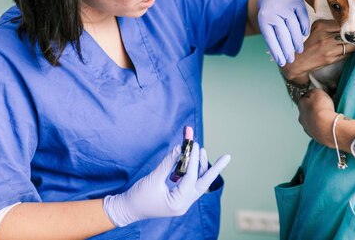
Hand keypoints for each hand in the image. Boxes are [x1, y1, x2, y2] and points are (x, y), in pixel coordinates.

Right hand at [103, 143, 229, 226]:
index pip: (191, 178)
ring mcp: (183, 202)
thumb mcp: (153, 178)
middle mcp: (184, 204)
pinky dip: (192, 172)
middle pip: (204, 184)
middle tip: (227, 156)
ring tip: (200, 150)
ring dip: (201, 167)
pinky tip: (189, 161)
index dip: (193, 160)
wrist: (127, 209)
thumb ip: (168, 163)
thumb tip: (181, 148)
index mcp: (178, 203)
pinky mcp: (179, 198)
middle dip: (215, 169)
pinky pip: (191, 184)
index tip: (194, 144)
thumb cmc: (138, 196)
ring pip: (199, 183)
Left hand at [258, 0, 309, 65]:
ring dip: (297, 40)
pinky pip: (302, 16)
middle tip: (291, 60)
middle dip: (287, 49)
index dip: (276, 52)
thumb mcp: (267, 26)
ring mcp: (286, 5)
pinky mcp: (297, 1)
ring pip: (293, 26)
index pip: (270, 38)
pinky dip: (304, 26)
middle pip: (282, 34)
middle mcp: (274, 11)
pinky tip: (305, 34)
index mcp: (263, 18)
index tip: (281, 63)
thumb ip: (273, 39)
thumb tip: (281, 58)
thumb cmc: (271, 17)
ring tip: (299, 50)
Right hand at [281, 20, 354, 82]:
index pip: (343, 24)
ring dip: (354, 44)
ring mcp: (329, 49)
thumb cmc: (309, 43)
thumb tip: (346, 24)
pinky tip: (348, 50)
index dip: (351, 25)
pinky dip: (350, 52)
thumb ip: (329, 24)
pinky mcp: (331, 59)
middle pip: (348, 34)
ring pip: (350, 45)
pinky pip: (347, 54)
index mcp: (321, 26)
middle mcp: (325, 37)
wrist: (300, 60)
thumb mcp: (316, 29)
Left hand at [297, 89, 336, 145]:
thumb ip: (314, 91)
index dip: (312, 97)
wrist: (326, 126)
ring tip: (327, 118)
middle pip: (307, 111)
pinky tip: (327, 125)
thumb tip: (313, 93)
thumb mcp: (318, 92)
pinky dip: (321, 127)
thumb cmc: (321, 108)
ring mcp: (306, 127)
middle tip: (323, 108)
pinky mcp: (313, 135)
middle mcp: (301, 116)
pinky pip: (317, 129)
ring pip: (311, 121)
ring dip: (317, 119)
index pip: (304, 98)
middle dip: (313, 109)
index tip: (319, 98)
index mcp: (301, 104)